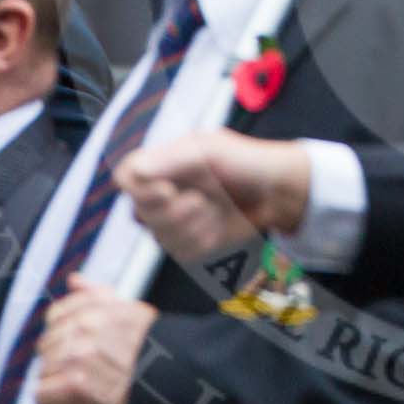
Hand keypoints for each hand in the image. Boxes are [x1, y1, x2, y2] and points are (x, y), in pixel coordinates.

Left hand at [33, 273, 156, 403]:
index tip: (75, 347)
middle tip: (85, 373)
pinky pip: (42, 395)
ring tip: (84, 389)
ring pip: (44, 371)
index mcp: (98, 308)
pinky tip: (74, 403)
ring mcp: (78, 358)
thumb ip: (98, 295)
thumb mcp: (134, 313)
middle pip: (47, 345)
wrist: (177, 387)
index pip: (56, 315)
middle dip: (60, 360)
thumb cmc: (160, 356)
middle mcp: (85, 329)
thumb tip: (74, 280)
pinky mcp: (75, 388)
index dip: (63, 334)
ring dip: (59, 383)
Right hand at [116, 128, 311, 262]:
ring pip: (160, 237)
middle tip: (203, 199)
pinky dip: (204, 241)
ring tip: (216, 209)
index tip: (167, 190)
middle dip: (175, 211)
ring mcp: (176, 219)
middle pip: (140, 213)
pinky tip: (218, 226)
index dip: (140, 190)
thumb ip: (172, 159)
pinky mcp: (191, 242)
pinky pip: (181, 253)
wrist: (278, 192)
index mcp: (163, 163)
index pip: (126, 177)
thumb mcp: (211, 150)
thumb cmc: (246, 161)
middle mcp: (163, 191)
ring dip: (194, 226)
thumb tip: (134, 170)